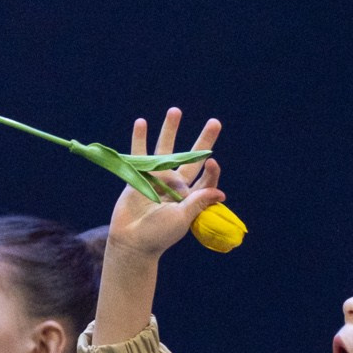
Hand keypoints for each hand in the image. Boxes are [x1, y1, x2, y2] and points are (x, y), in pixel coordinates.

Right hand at [106, 108, 224, 262]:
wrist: (131, 241)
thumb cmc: (159, 235)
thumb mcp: (182, 219)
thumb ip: (198, 203)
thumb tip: (221, 193)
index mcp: (190, 197)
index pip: (206, 179)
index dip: (212, 171)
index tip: (212, 161)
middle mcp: (177, 185)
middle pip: (191, 157)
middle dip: (203, 140)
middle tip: (215, 122)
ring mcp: (158, 178)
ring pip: (166, 149)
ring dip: (170, 130)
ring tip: (175, 110)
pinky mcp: (139, 176)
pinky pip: (139, 154)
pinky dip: (140, 139)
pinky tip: (141, 123)